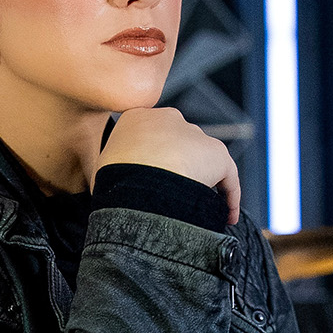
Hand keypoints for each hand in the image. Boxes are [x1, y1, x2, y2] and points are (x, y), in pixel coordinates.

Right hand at [92, 107, 239, 225]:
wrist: (138, 184)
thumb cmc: (115, 181)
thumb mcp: (103, 168)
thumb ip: (115, 167)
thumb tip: (114, 189)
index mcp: (137, 117)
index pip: (149, 135)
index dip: (153, 158)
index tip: (152, 179)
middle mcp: (168, 119)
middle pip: (179, 144)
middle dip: (178, 169)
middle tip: (174, 199)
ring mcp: (194, 134)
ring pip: (202, 160)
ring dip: (202, 183)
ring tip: (198, 210)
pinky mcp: (216, 153)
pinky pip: (227, 178)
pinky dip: (229, 196)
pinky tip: (226, 215)